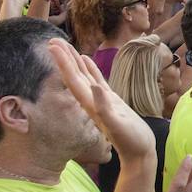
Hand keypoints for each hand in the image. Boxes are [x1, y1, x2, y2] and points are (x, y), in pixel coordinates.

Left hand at [48, 38, 155, 162]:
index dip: (63, 63)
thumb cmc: (130, 141)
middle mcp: (91, 101)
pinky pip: (96, 80)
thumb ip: (105, 107)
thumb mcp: (118, 124)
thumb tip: (96, 88)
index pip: (72, 79)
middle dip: (64, 58)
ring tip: (65, 45)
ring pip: (83, 75)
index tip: (52, 46)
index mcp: (90, 104)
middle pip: (74, 75)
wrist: (139, 153)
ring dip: (74, 61)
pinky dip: (90, 69)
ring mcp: (101, 100)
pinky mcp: (111, 100)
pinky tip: (86, 59)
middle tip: (53, 39)